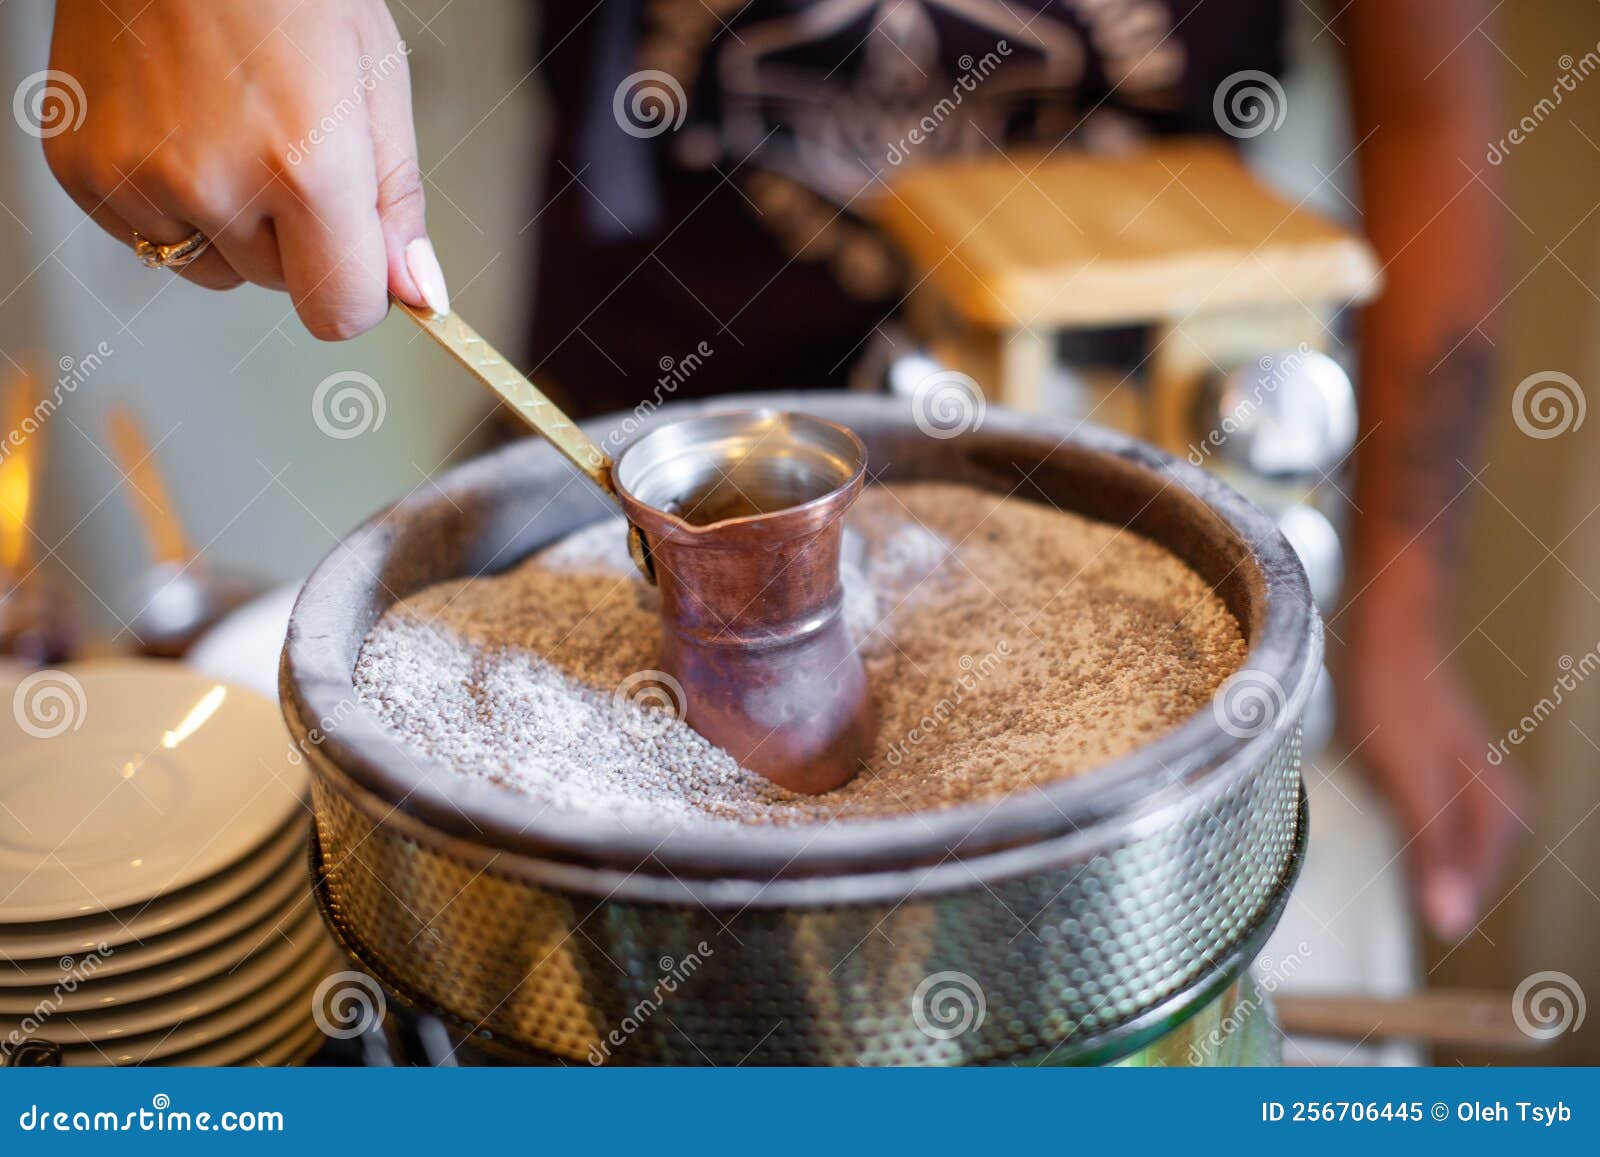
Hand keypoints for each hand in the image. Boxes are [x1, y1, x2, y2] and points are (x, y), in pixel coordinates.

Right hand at [42, 0, 446, 337]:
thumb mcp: (376, 85)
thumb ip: (396, 204)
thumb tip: (418, 293)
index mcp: (304, 165)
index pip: (339, 312)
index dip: (356, 288)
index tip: (355, 250)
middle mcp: (213, 181)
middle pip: (279, 287)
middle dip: (294, 237)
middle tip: (282, 141)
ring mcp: (136, 177)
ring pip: (211, 269)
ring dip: (229, 224)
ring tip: (228, 129)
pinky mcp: (81, 168)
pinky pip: (147, 236)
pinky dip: (168, 200)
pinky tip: (178, 126)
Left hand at [1342, 567, 1528, 940]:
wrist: (1386, 628)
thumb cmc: (1394, 701)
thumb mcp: (1408, 783)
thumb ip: (1431, 851)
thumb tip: (1450, 923)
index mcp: (1499, 816)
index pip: (1463, 897)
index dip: (1420, 906)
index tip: (1376, 892)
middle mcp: (1497, 807)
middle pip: (1454, 877)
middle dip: (1412, 882)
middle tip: (1364, 857)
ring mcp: (1471, 789)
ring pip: (1437, 851)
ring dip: (1404, 856)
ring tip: (1367, 831)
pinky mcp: (1443, 773)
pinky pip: (1424, 824)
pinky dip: (1398, 830)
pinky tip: (1374, 817)